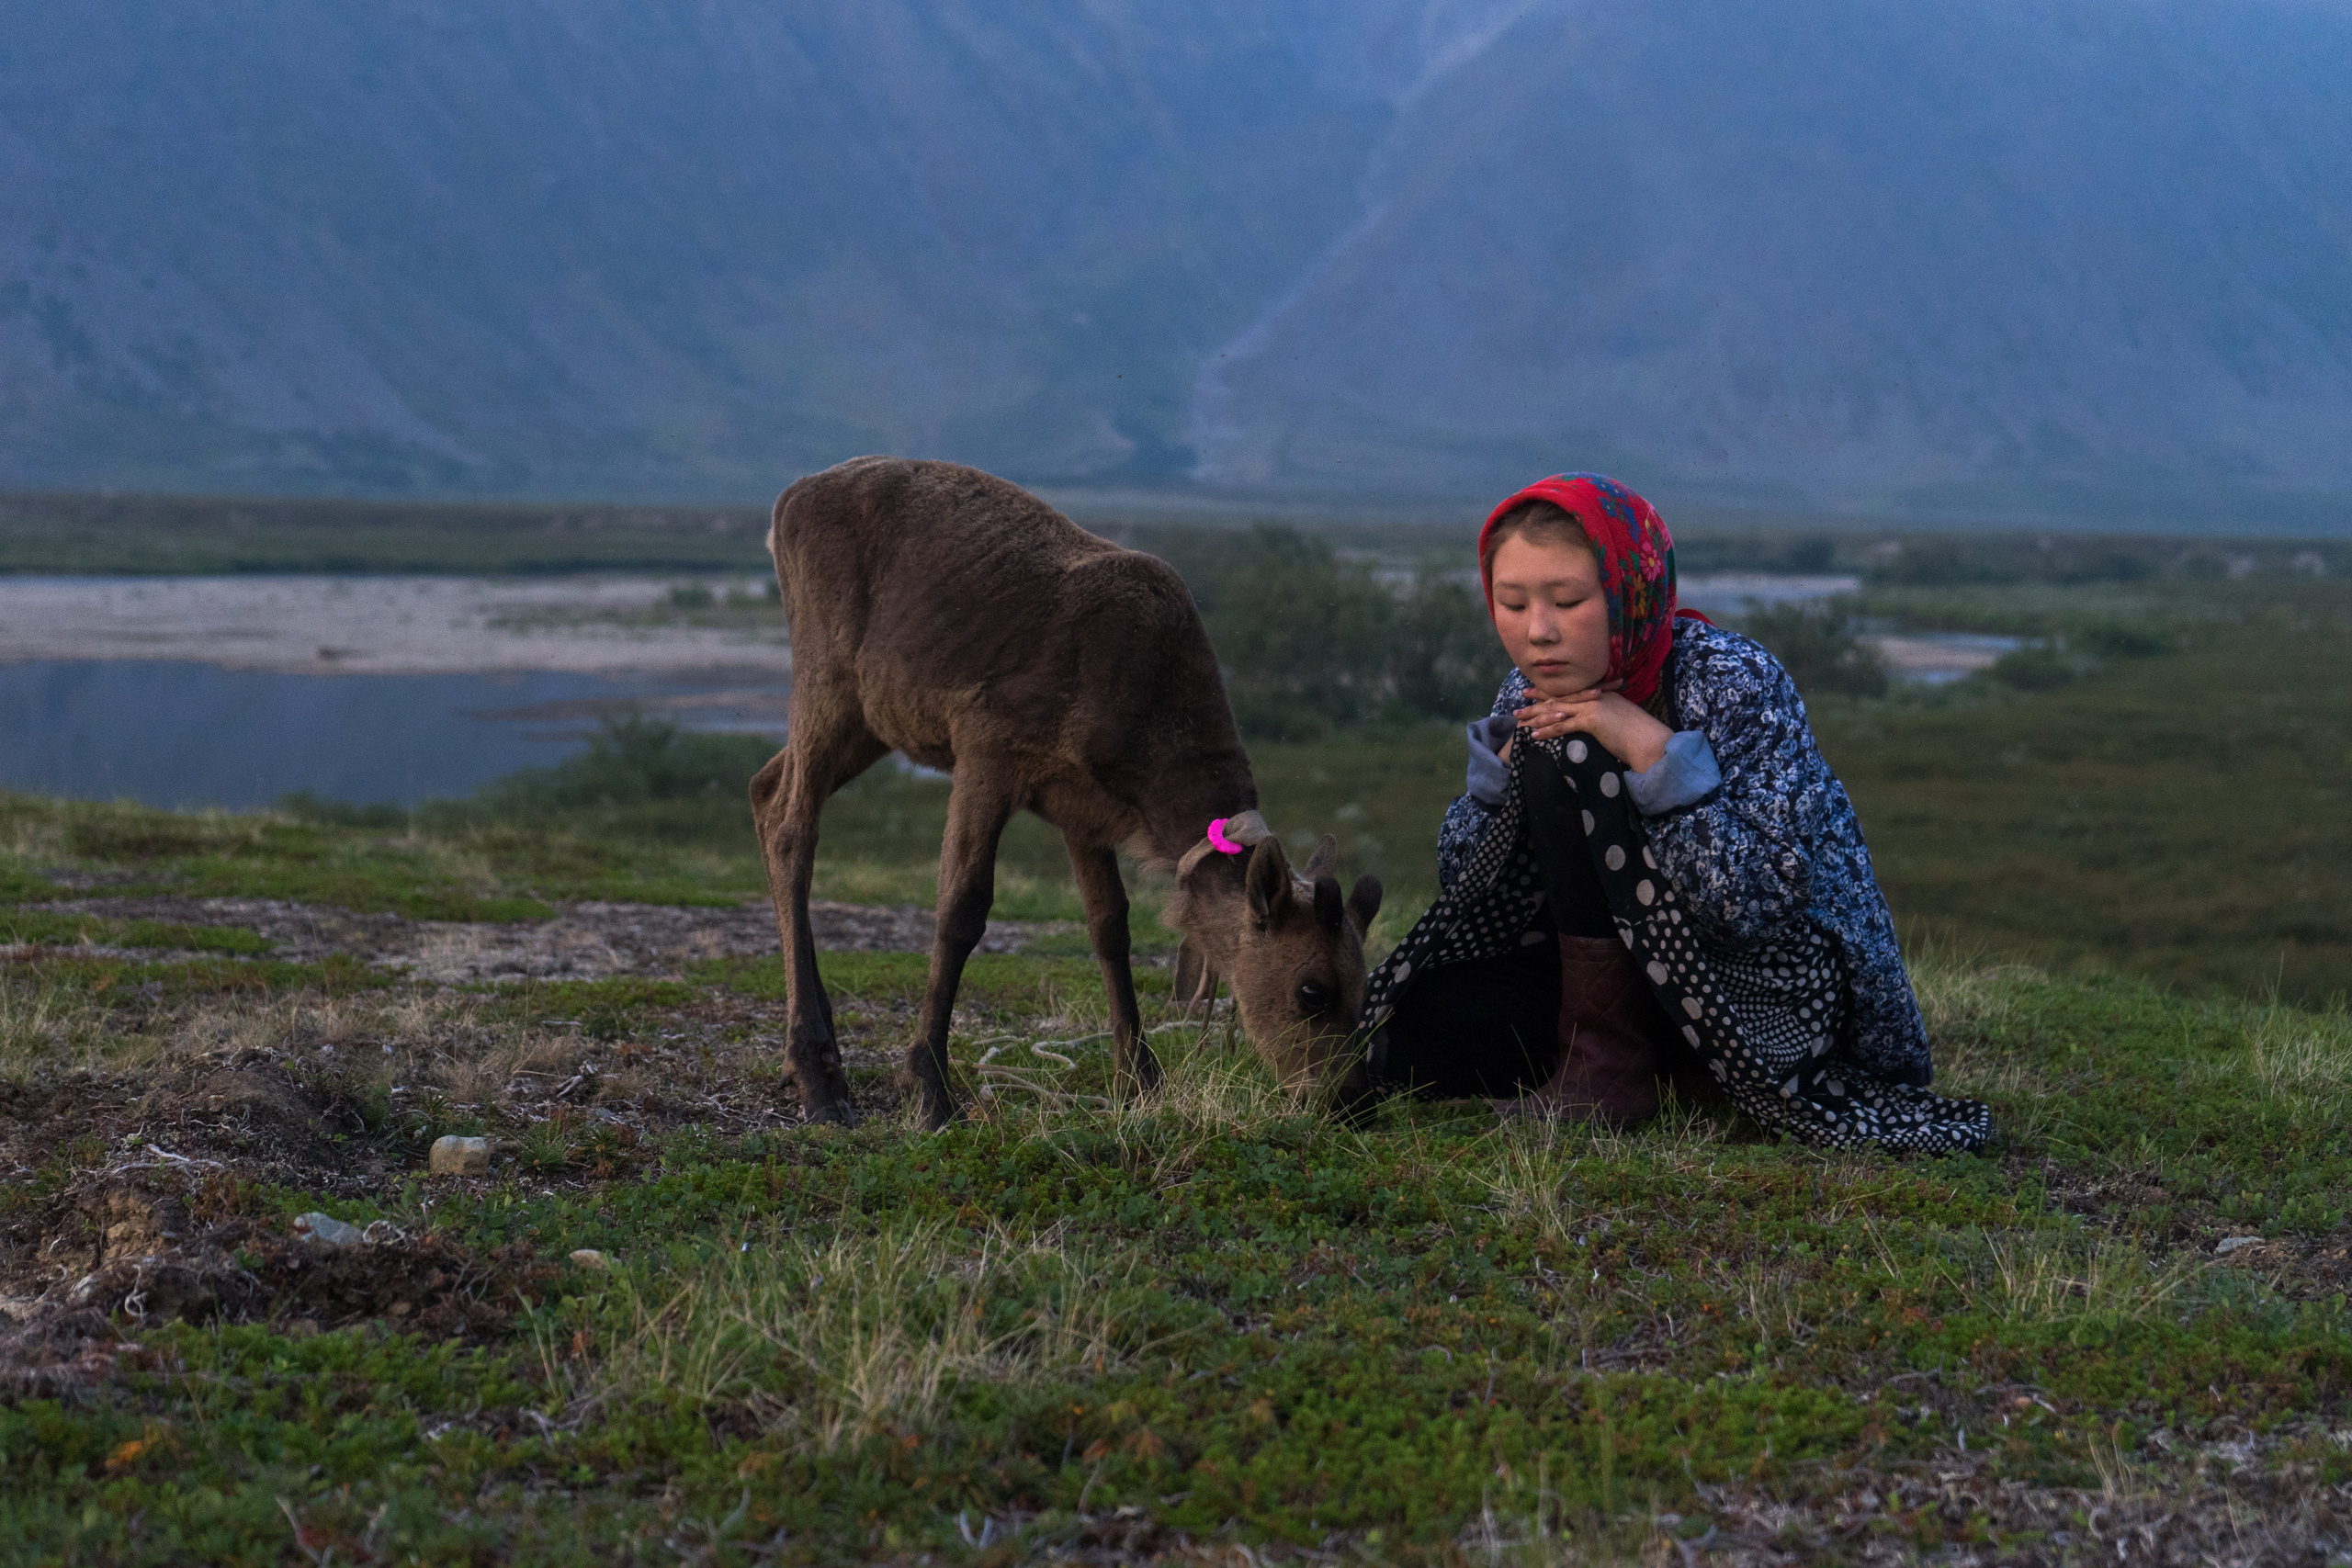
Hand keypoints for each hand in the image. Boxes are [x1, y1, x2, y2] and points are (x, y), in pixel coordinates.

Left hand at [1514, 683, 1673, 772]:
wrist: (1649, 740)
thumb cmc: (1638, 735)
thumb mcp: (1620, 719)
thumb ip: (1607, 716)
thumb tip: (1598, 722)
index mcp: (1601, 694)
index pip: (1571, 691)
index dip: (1551, 691)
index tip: (1535, 690)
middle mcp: (1594, 697)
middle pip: (1560, 698)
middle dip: (1538, 699)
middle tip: (1520, 700)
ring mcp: (1592, 707)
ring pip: (1557, 710)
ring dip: (1536, 715)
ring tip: (1519, 720)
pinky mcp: (1591, 721)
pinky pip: (1563, 725)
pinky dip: (1546, 731)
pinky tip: (1533, 735)